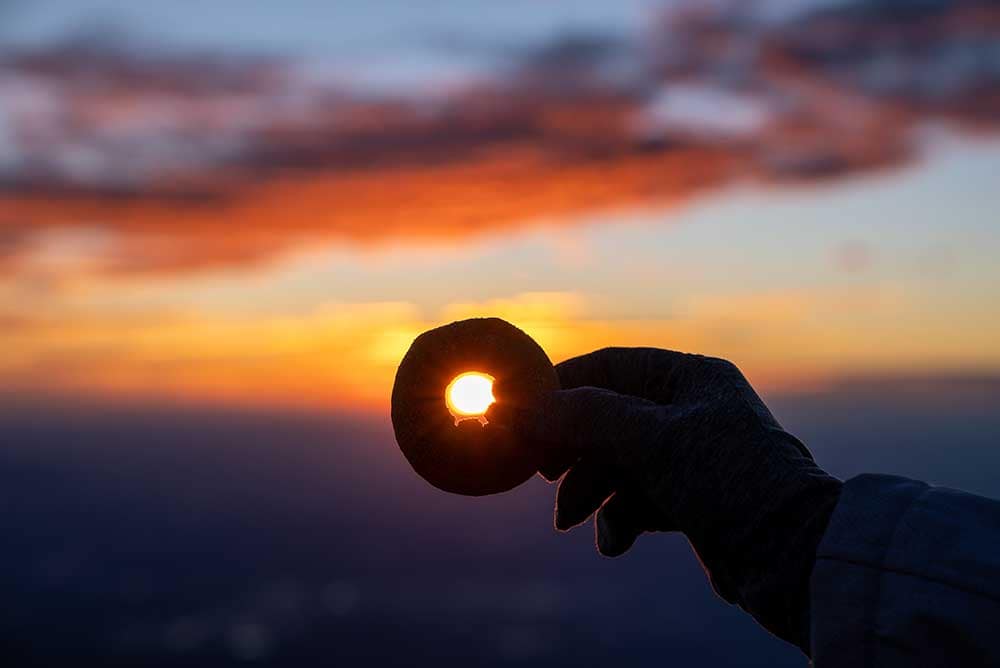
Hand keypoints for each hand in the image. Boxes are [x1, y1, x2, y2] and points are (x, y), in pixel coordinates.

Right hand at [520, 348, 841, 653]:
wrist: (794, 557)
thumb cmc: (730, 481)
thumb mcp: (651, 439)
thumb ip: (585, 416)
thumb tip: (522, 403)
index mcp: (690, 377)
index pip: (609, 367)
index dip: (562, 388)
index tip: (519, 411)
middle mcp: (690, 410)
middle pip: (607, 419)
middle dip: (573, 451)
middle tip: (541, 472)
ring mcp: (691, 457)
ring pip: (617, 464)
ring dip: (589, 493)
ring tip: (569, 521)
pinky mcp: (691, 500)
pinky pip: (637, 499)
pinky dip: (618, 519)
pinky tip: (612, 542)